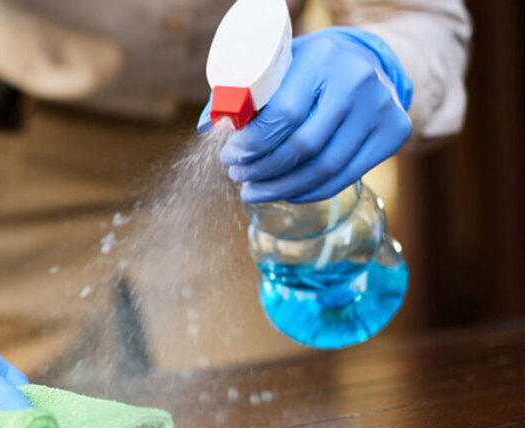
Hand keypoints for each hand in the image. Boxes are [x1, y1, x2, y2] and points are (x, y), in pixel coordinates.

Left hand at [198, 27, 413, 203]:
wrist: (364, 60)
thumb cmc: (308, 67)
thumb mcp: (276, 67)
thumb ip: (241, 94)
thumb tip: (207, 126)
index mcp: (323, 59)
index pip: (282, 115)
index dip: (252, 144)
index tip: (230, 157)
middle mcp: (358, 82)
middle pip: (302, 146)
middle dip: (263, 170)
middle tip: (239, 178)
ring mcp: (381, 109)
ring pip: (324, 168)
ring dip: (282, 188)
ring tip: (254, 192)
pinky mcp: (394, 132)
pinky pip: (345, 176)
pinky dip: (310, 192)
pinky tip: (286, 194)